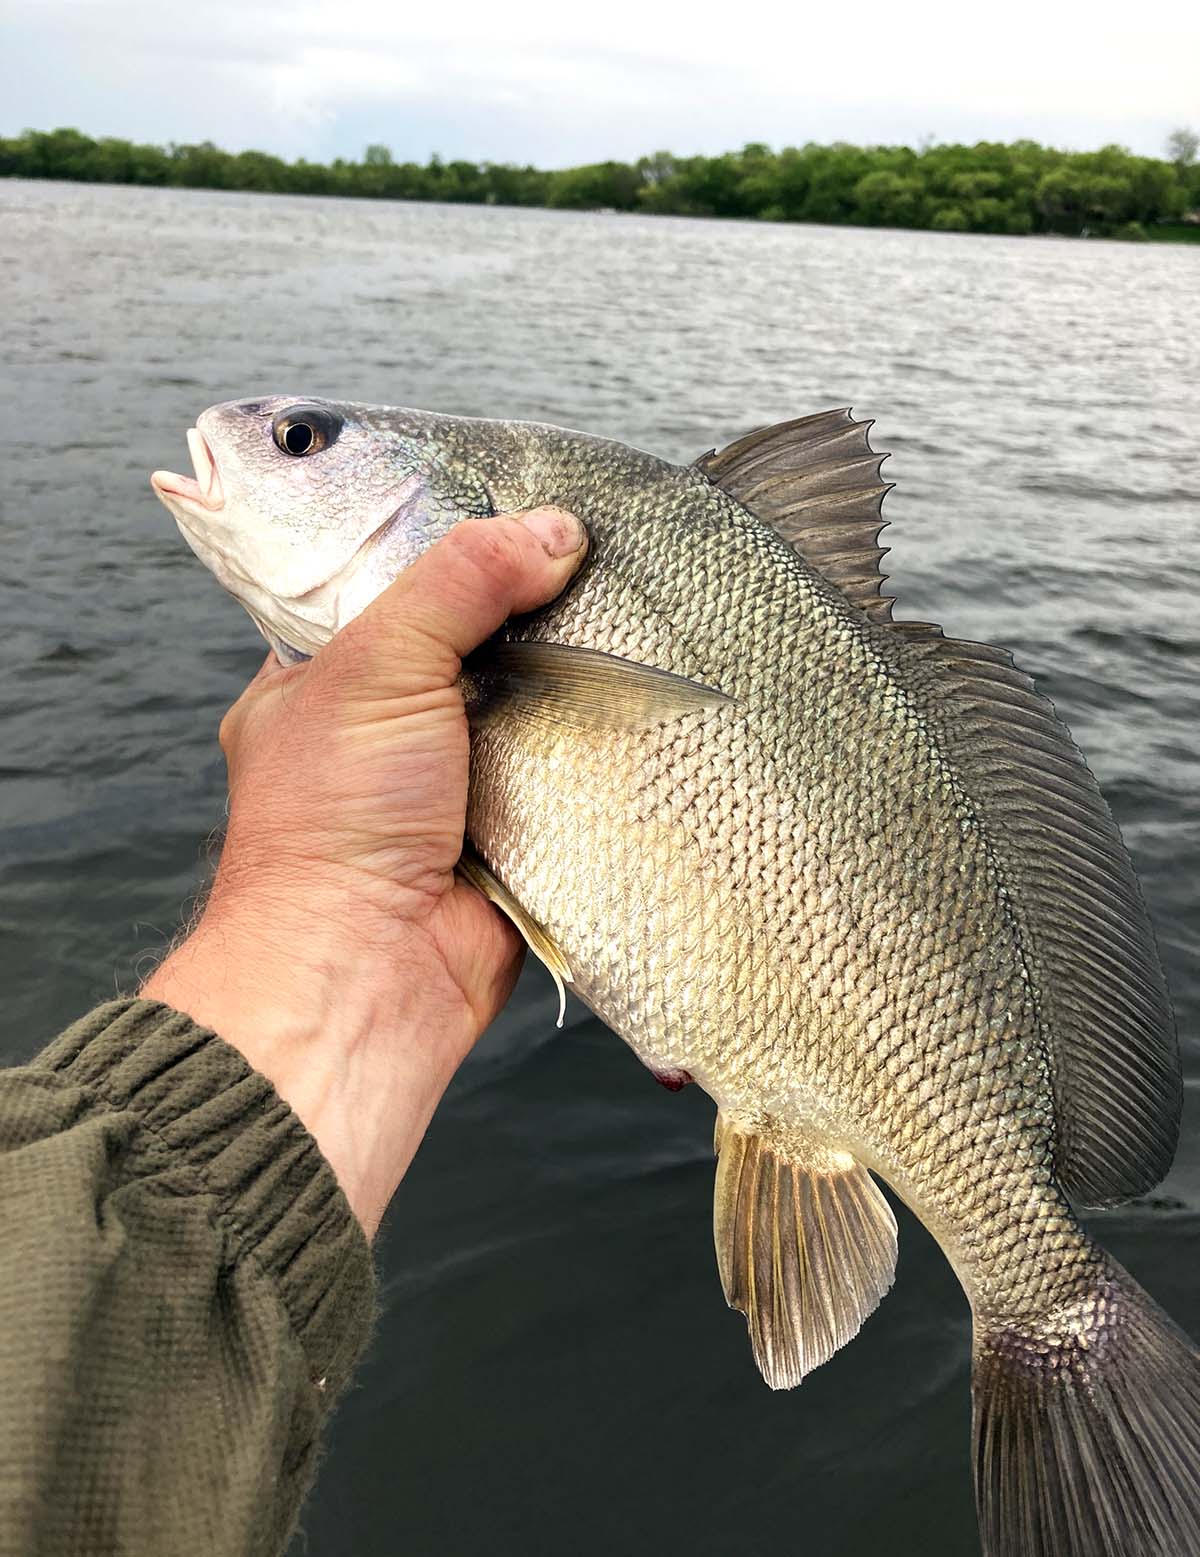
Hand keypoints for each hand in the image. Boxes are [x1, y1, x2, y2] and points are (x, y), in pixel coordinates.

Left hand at [142, 508, 587, 1236]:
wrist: (368, 972)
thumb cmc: (335, 817)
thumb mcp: (377, 663)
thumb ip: (461, 581)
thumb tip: (555, 530)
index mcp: (320, 678)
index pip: (394, 586)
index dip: (458, 546)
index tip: (529, 511)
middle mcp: (384, 728)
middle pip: (473, 643)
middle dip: (530, 611)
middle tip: (597, 557)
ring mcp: (450, 784)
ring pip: (526, 705)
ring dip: (571, 678)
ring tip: (639, 611)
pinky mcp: (511, 832)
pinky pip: (564, 772)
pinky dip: (596, 746)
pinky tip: (642, 698)